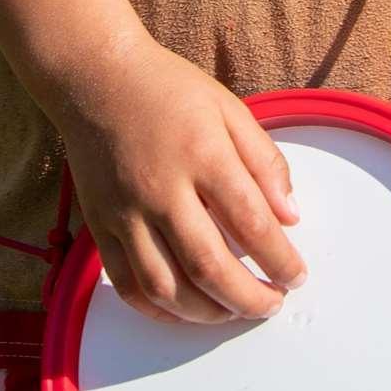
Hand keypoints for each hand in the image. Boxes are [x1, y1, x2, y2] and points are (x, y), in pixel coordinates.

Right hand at [47, 36, 305, 325]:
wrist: (94, 76)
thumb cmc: (167, 89)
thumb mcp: (228, 108)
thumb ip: (264, 161)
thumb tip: (290, 216)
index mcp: (202, 154)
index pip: (252, 223)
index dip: (280, 261)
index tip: (296, 277)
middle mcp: (161, 189)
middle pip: (209, 266)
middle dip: (249, 299)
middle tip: (271, 304)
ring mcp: (125, 211)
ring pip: (166, 287)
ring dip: (206, 313)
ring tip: (232, 311)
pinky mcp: (98, 225)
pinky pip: (126, 284)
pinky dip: (157, 309)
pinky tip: (184, 310)